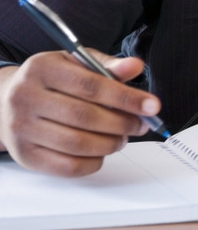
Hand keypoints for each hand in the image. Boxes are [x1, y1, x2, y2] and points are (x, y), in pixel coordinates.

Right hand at [0, 50, 161, 176]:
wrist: (8, 100)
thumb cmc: (53, 80)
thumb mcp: (77, 62)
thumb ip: (108, 65)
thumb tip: (135, 67)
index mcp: (42, 68)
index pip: (91, 85)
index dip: (126, 97)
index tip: (152, 106)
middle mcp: (26, 97)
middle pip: (85, 116)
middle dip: (122, 123)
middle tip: (140, 124)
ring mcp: (21, 129)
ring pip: (77, 144)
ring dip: (110, 143)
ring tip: (123, 137)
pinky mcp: (24, 155)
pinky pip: (66, 166)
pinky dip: (93, 162)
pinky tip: (103, 151)